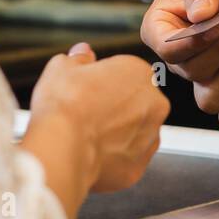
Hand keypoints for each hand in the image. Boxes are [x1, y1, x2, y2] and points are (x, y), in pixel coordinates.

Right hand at [29, 43, 169, 192]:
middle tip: (85, 114)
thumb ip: (79, 58)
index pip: (124, 73)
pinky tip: (91, 155)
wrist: (64, 147)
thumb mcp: (63, 68)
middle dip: (115, 108)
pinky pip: (127, 158)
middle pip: (134, 103)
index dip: (100, 82)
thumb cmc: (64, 103)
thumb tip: (84, 52)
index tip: (84, 91)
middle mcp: (155, 103)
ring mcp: (151, 136)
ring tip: (87, 136)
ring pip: (134, 132)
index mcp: (139, 72)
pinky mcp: (140, 165)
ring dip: (117, 133)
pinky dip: (113, 158)